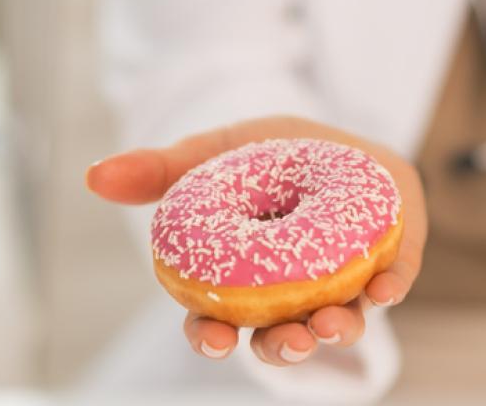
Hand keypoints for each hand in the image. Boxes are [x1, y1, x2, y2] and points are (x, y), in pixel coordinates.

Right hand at [86, 116, 426, 366]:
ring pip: (338, 321)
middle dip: (283, 348)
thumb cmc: (272, 155)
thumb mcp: (216, 153)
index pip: (220, 321)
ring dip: (336, 330)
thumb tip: (93, 176)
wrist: (343, 137)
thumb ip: (160, 170)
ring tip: (332, 324)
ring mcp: (344, 283)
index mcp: (246, 280)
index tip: (212, 338)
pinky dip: (390, 288)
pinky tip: (386, 289)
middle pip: (281, 336)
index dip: (212, 337)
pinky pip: (392, 280)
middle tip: (288, 341)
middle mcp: (294, 294)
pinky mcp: (391, 258)